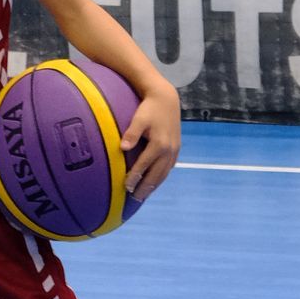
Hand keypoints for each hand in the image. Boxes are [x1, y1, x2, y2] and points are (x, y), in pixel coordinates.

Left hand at [120, 80, 180, 196]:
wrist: (166, 100)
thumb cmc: (149, 109)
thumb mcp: (139, 119)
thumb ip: (131, 133)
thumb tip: (122, 148)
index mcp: (159, 144)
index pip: (144, 166)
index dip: (135, 178)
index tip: (126, 187)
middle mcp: (169, 150)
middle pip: (156, 174)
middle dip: (145, 187)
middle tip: (134, 198)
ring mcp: (174, 150)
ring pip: (164, 173)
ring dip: (154, 185)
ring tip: (143, 194)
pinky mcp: (176, 149)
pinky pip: (169, 168)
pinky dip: (161, 177)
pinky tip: (154, 181)